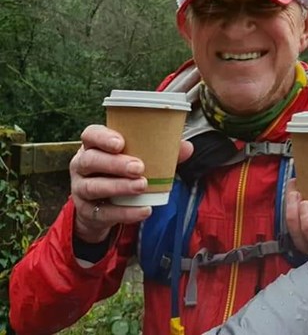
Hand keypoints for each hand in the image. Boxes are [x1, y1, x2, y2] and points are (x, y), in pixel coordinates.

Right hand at [71, 124, 192, 243]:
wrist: (102, 207)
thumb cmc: (122, 172)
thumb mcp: (138, 158)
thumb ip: (161, 152)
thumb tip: (187, 147)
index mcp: (93, 146)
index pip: (90, 135)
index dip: (102, 137)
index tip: (120, 142)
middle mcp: (81, 165)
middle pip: (90, 161)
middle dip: (115, 164)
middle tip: (139, 167)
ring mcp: (80, 189)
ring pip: (93, 186)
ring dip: (119, 187)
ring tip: (142, 186)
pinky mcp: (86, 211)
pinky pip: (103, 212)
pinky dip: (125, 212)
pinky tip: (143, 210)